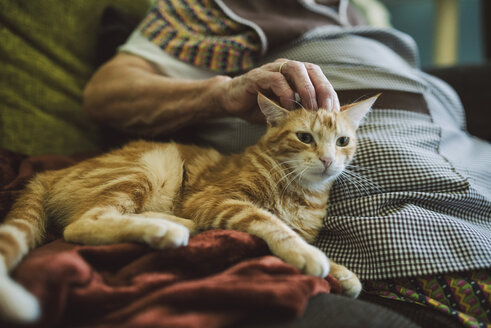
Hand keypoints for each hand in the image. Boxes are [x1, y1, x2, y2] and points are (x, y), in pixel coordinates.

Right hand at [214, 59, 339, 122]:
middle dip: (322, 90)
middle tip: (327, 111)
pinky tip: (288, 107)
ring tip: (310, 108)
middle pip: (312, 70)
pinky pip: (275, 79)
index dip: (330, 95)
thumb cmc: (262, 108)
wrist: (233, 102)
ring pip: (295, 69)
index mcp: (298, 75)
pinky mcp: (257, 76)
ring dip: (306, 89)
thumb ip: (303, 113)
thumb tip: (327, 125)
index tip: (336, 113)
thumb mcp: (287, 112)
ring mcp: (272, 69)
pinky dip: (285, 92)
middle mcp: (287, 68)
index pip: (320, 79)